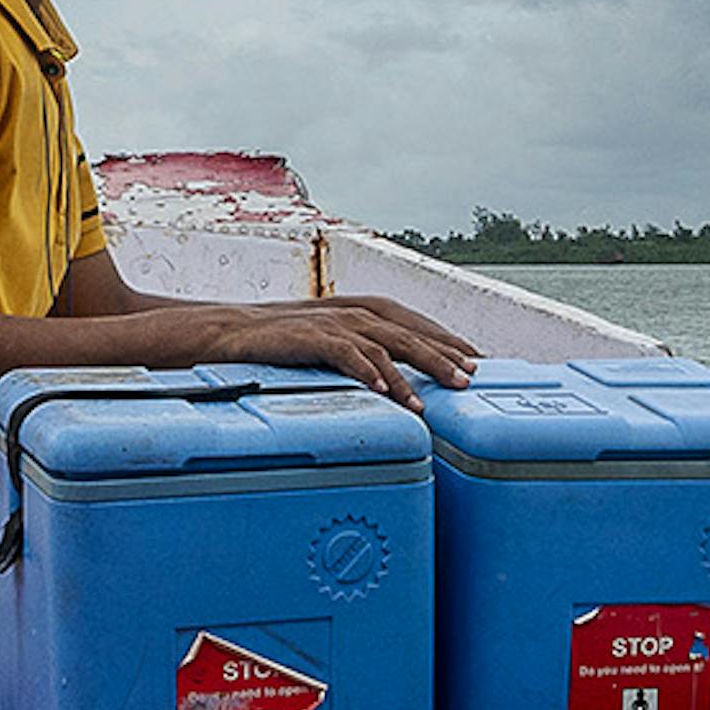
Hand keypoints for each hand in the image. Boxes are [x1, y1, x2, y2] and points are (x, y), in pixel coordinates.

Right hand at [234, 296, 482, 399]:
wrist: (233, 332)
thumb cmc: (284, 340)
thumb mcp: (332, 340)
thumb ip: (364, 351)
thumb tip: (396, 380)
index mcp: (362, 310)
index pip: (415, 322)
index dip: (447, 339)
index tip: (476, 359)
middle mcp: (353, 312)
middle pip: (409, 332)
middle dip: (442, 355)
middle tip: (469, 378)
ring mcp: (333, 323)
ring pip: (384, 344)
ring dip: (410, 372)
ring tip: (429, 399)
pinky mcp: (310, 336)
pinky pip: (345, 354)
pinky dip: (366, 371)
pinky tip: (382, 390)